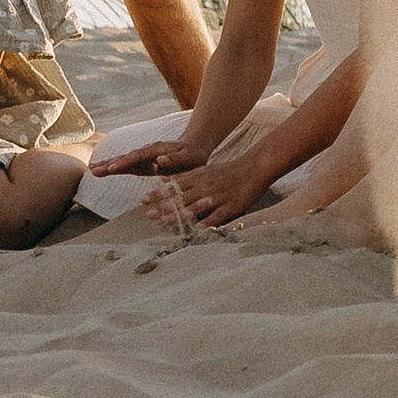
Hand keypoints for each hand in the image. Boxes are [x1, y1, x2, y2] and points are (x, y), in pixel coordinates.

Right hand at [92, 128, 217, 177]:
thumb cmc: (192, 155)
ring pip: (122, 160)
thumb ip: (174, 159)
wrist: (193, 148)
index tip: (111, 169)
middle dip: (110, 164)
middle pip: (125, 157)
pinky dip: (112, 167)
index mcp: (155, 151)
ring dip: (107, 165)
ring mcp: (142, 157)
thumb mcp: (187, 157)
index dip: (124, 163)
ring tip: (92, 170)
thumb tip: (160, 160)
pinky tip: (101, 170)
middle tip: (93, 170)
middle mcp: (146, 152)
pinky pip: (125, 165)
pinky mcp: (141, 163)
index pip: (137, 157)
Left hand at [144, 151, 273, 233]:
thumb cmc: (228, 171)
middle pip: (181, 198)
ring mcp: (217, 197)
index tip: (143, 200)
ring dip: (179, 215)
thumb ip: (185, 177)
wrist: (254, 167)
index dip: (159, 194)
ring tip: (164, 222)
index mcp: (199, 177)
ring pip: (196, 207)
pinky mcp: (231, 206)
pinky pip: (218, 216)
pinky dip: (208, 222)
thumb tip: (164, 181)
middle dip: (164, 207)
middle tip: (148, 214)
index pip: (174, 186)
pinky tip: (198, 230)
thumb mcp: (204, 170)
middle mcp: (205, 187)